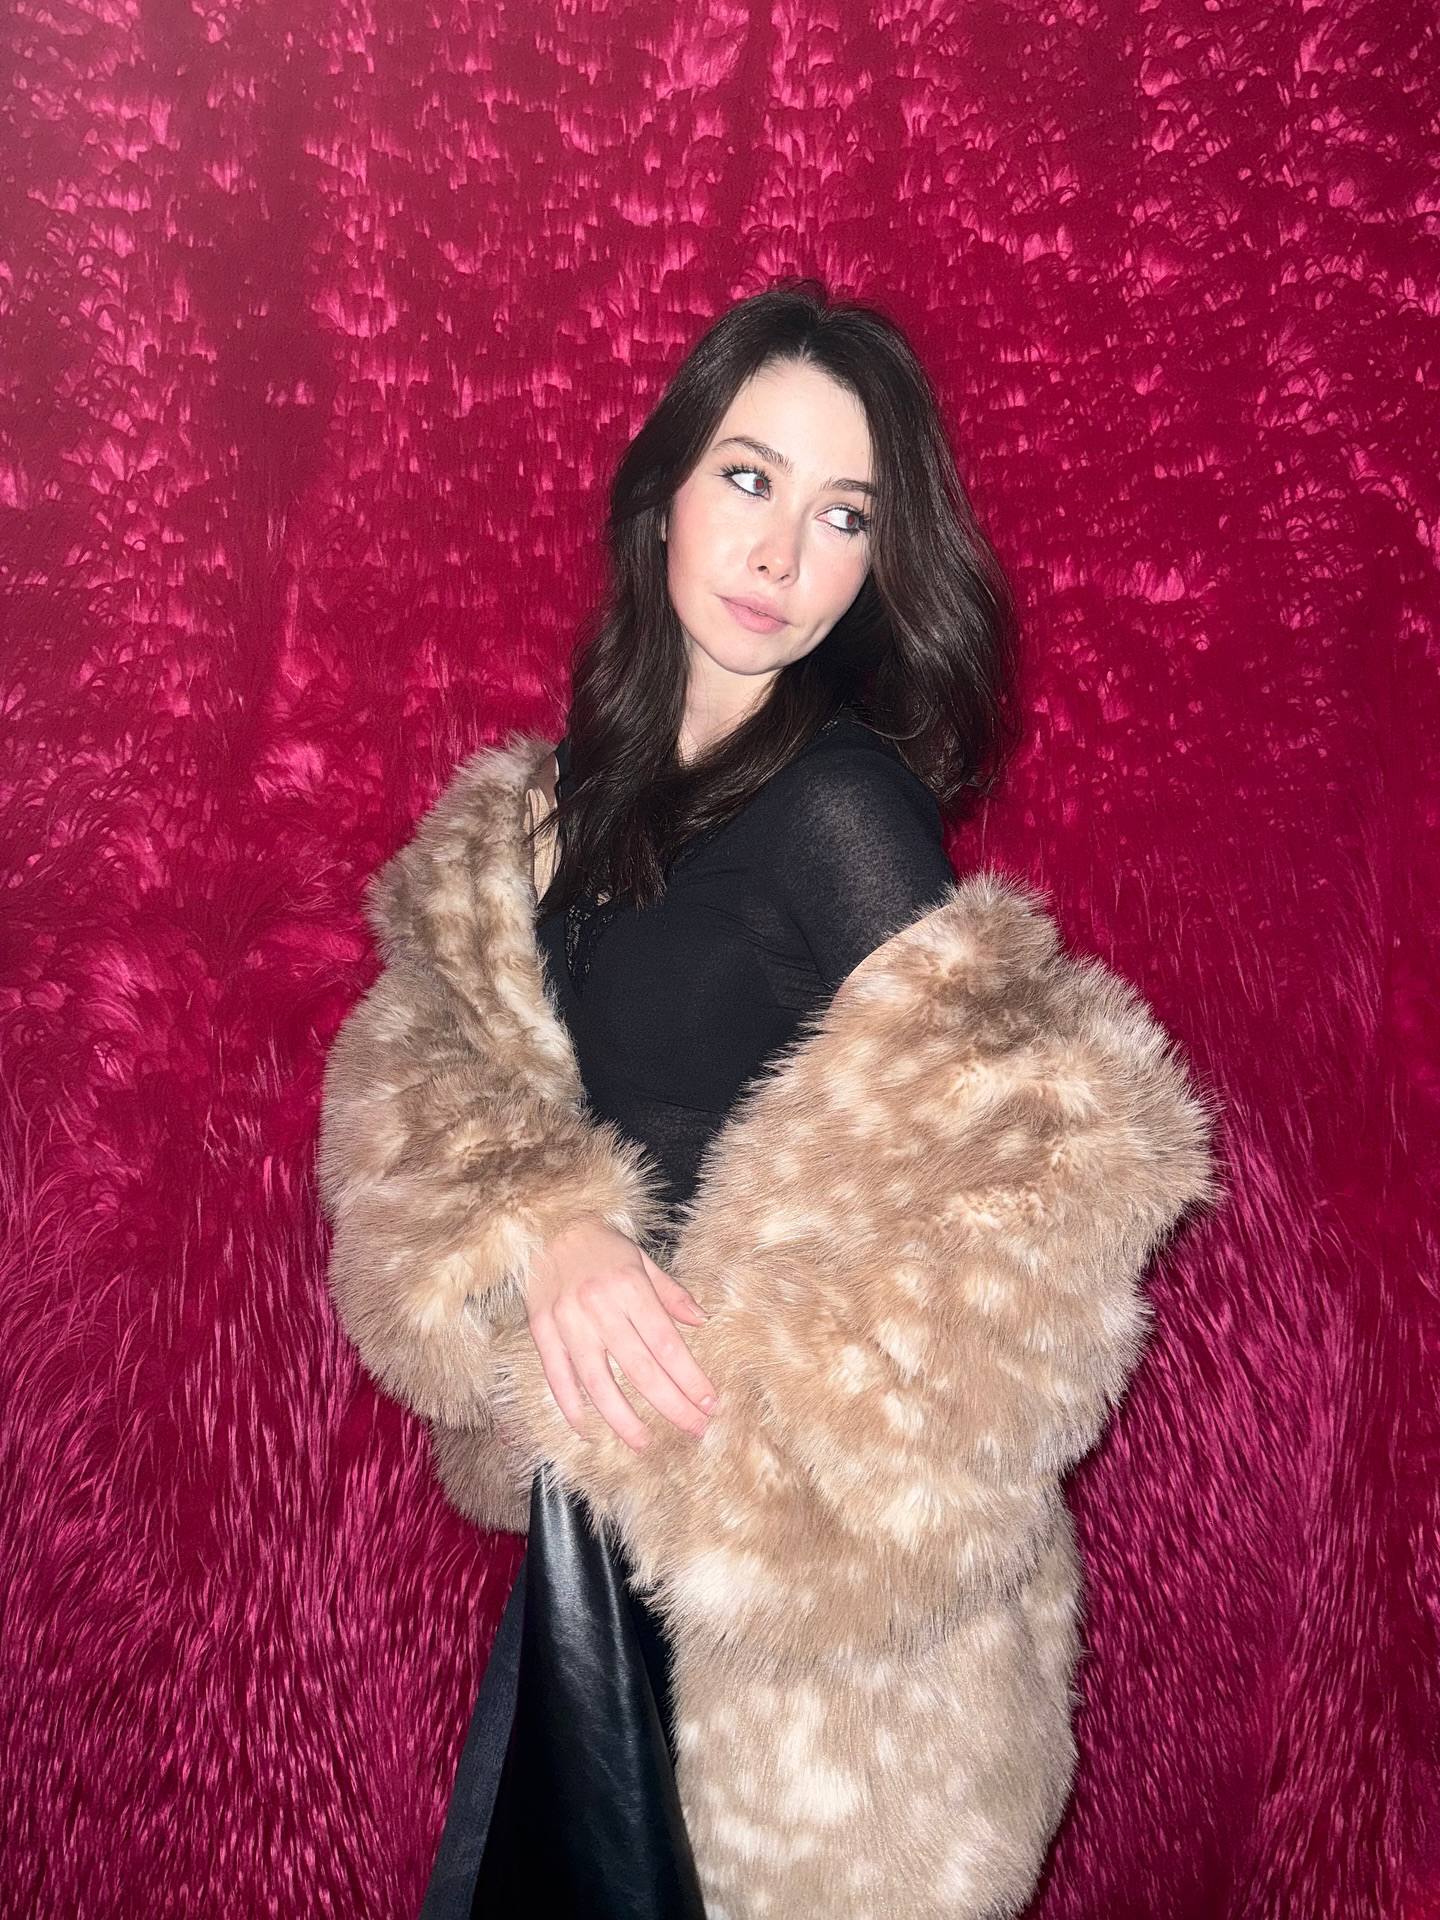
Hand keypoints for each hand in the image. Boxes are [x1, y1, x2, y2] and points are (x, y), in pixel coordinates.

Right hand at [523, 1214, 717, 1452]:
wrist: (546, 1225)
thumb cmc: (602, 1246)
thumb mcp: (642, 1259)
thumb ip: (671, 1293)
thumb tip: (703, 1321)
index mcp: (629, 1287)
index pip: (666, 1343)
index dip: (690, 1377)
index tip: (710, 1404)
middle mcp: (599, 1307)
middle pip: (640, 1369)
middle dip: (671, 1404)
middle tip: (694, 1431)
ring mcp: (567, 1321)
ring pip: (598, 1382)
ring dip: (623, 1419)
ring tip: (644, 1443)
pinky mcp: (541, 1331)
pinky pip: (557, 1377)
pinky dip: (571, 1407)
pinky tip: (589, 1431)